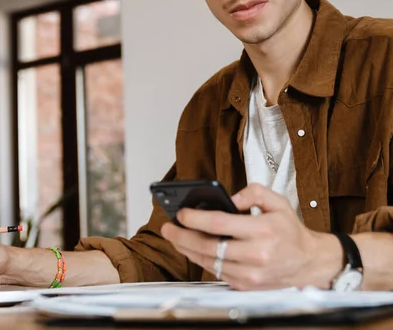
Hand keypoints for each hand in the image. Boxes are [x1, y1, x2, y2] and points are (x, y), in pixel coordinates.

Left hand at [160, 183, 342, 289]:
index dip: (195, 218)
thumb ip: (252, 192)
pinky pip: (216, 272)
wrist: (310, 264)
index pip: (219, 224)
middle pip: (207, 246)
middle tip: (168, 228)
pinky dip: (201, 260)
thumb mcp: (278, 202)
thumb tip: (228, 198)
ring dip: (187, 249)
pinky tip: (192, 249)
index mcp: (263, 231)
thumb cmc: (290, 231)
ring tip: (175, 237)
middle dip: (182, 236)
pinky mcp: (245, 285)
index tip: (181, 213)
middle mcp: (256, 255)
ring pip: (208, 261)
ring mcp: (250, 274)